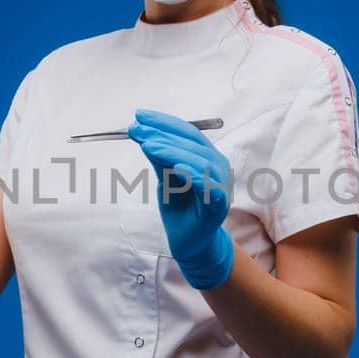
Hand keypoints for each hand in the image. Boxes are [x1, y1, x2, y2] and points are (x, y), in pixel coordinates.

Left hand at [127, 108, 235, 289]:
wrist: (189, 242)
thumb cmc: (180, 208)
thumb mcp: (164, 177)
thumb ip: (159, 157)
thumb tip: (142, 132)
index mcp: (206, 157)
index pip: (187, 132)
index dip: (163, 122)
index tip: (139, 116)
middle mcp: (217, 167)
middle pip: (193, 143)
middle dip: (163, 133)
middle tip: (138, 129)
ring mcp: (220, 185)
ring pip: (200, 161)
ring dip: (173, 151)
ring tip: (149, 146)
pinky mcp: (218, 205)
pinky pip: (209, 187)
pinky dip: (195, 175)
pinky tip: (178, 168)